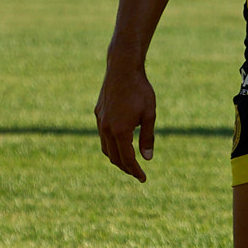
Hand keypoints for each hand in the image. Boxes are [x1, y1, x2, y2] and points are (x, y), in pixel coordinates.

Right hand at [94, 57, 155, 181]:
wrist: (122, 68)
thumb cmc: (140, 90)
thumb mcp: (149, 114)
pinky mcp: (98, 113)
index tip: (143, 179)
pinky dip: (111, 145)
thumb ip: (148, 137)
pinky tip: (120, 142)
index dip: (135, 171)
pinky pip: (103, 136)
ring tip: (128, 162)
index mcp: (120, 131)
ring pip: (105, 148)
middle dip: (126, 168)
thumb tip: (147, 158)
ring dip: (116, 158)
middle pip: (114, 157)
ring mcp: (100, 121)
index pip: (127, 159)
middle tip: (137, 173)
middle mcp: (106, 129)